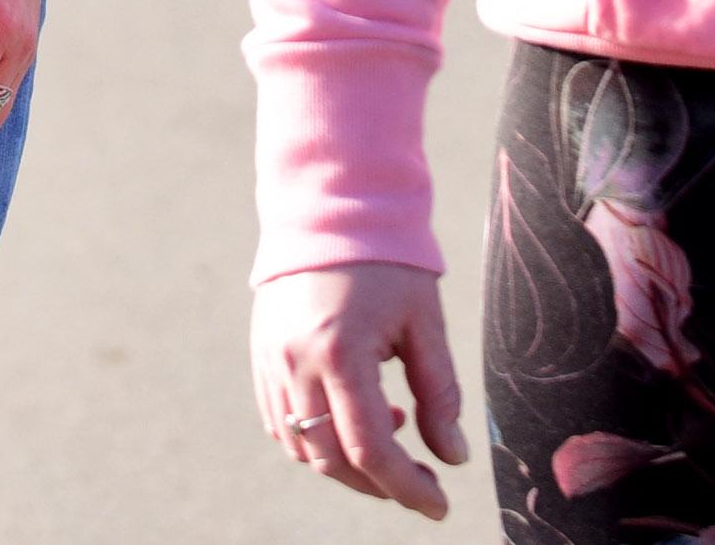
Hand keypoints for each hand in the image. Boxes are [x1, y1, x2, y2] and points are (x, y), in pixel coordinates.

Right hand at [254, 261, 469, 517]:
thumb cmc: (387, 260)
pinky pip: (281, 422)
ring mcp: (272, 361)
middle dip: (380, 484)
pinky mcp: (261, 355)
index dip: (407, 488)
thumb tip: (453, 457)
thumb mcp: (424, 321)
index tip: (439, 506)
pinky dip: (315, 439)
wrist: (329, 207)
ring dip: (346, 464)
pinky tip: (353, 418)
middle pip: (332, 460)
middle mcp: (296, 362)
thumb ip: (439, 392)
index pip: (372, 450)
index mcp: (341, 352)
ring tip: (392, 432)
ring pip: (302, 447)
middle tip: (422, 481)